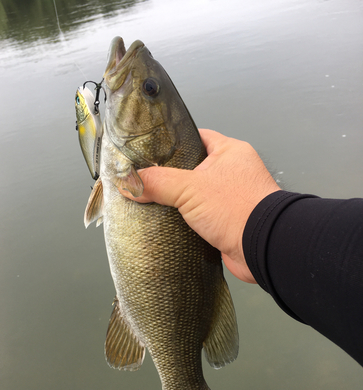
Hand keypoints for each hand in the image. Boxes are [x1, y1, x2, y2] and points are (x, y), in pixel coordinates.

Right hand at [119, 129, 280, 282]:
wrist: (262, 249)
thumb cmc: (237, 208)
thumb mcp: (190, 188)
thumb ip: (158, 182)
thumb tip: (129, 182)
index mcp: (230, 152)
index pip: (196, 138)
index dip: (172, 144)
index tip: (150, 151)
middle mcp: (232, 172)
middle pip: (192, 169)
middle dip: (170, 177)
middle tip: (145, 180)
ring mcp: (230, 199)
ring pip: (195, 195)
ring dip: (177, 202)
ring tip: (149, 202)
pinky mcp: (226, 223)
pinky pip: (199, 217)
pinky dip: (185, 221)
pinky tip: (165, 224)